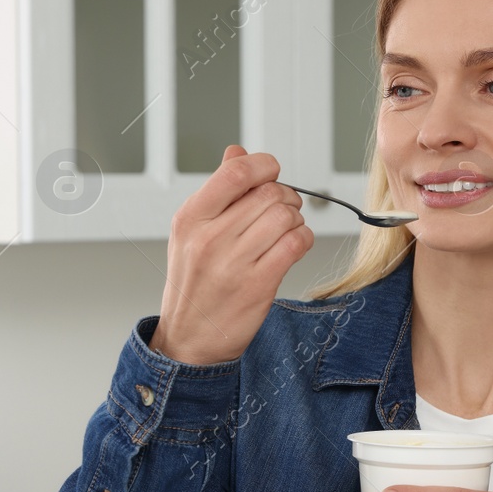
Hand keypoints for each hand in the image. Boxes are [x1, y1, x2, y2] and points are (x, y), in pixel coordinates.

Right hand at [148, 144, 314, 365]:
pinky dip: (302, 240)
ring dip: (295, 219)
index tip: (271, 173)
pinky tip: (292, 245)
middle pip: (269, 193)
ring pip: (285, 216)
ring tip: (285, 231)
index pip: (236, 172)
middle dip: (285, 197)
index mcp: (190, 218)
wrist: (190, 339)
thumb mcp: (192, 233)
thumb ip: (218, 191)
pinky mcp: (258, 285)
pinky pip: (296, 244)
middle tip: (282, 209)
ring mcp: (234, 263)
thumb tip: (237, 152)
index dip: (265, 165)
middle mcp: (209, 238)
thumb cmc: (193, 283)